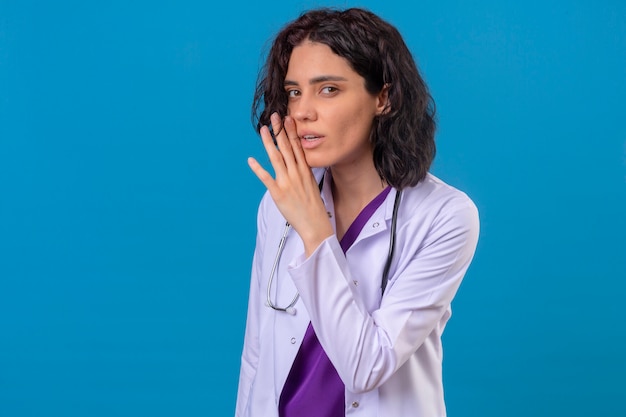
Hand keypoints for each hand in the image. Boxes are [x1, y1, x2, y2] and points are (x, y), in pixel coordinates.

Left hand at [248, 113, 333, 255]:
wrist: (316, 224)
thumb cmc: (314, 207)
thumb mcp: (311, 185)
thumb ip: (303, 173)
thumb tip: (298, 165)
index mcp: (305, 171)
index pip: (298, 146)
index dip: (291, 132)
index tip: (287, 120)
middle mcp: (296, 173)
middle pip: (287, 147)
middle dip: (280, 131)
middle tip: (274, 117)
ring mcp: (287, 182)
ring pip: (276, 158)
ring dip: (269, 142)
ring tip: (263, 130)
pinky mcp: (278, 193)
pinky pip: (266, 178)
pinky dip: (258, 168)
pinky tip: (251, 160)